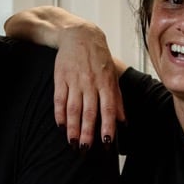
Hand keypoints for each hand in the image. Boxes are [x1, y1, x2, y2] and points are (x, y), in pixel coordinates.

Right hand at [54, 24, 122, 147]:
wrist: (79, 35)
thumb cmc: (99, 58)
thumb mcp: (112, 76)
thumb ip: (117, 99)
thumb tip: (123, 122)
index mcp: (106, 83)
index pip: (108, 109)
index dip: (107, 126)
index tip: (106, 143)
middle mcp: (90, 83)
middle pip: (89, 111)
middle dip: (87, 132)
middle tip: (85, 149)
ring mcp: (74, 80)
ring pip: (73, 108)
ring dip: (72, 127)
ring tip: (72, 142)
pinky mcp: (60, 78)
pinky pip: (59, 99)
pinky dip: (59, 113)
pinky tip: (61, 126)